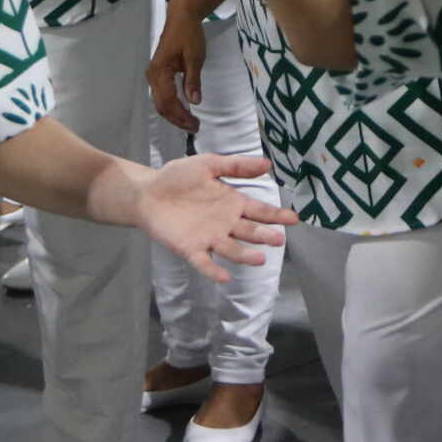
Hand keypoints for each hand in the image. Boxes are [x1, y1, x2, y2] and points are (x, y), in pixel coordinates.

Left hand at [133, 153, 295, 284]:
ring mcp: (209, 238)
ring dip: (245, 255)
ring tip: (260, 259)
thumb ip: (236, 165)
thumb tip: (268, 163)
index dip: (276, 215)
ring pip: (231, 249)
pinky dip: (214, 270)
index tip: (294, 218)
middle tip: (279, 239)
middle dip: (264, 235)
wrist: (147, 192)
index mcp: (232, 203)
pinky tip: (225, 277)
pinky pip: (204, 262)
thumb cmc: (178, 177)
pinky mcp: (190, 249)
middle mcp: (225, 223)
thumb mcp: (209, 164)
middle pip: (250, 231)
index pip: (260, 211)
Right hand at [147, 1, 206, 132]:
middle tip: (194, 127)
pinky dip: (172, 105)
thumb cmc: (189, 34)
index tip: (195, 124)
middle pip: (162, 105)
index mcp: (159, 71)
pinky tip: (183, 110)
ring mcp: (154, 75)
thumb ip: (193, 80)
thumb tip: (194, 102)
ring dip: (174, 114)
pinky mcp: (159, 74)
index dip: (181, 115)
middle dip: (177, 119)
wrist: (182, 17)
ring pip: (161, 102)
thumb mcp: (195, 57)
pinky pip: (162, 95)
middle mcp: (152, 76)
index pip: (168, 101)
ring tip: (190, 122)